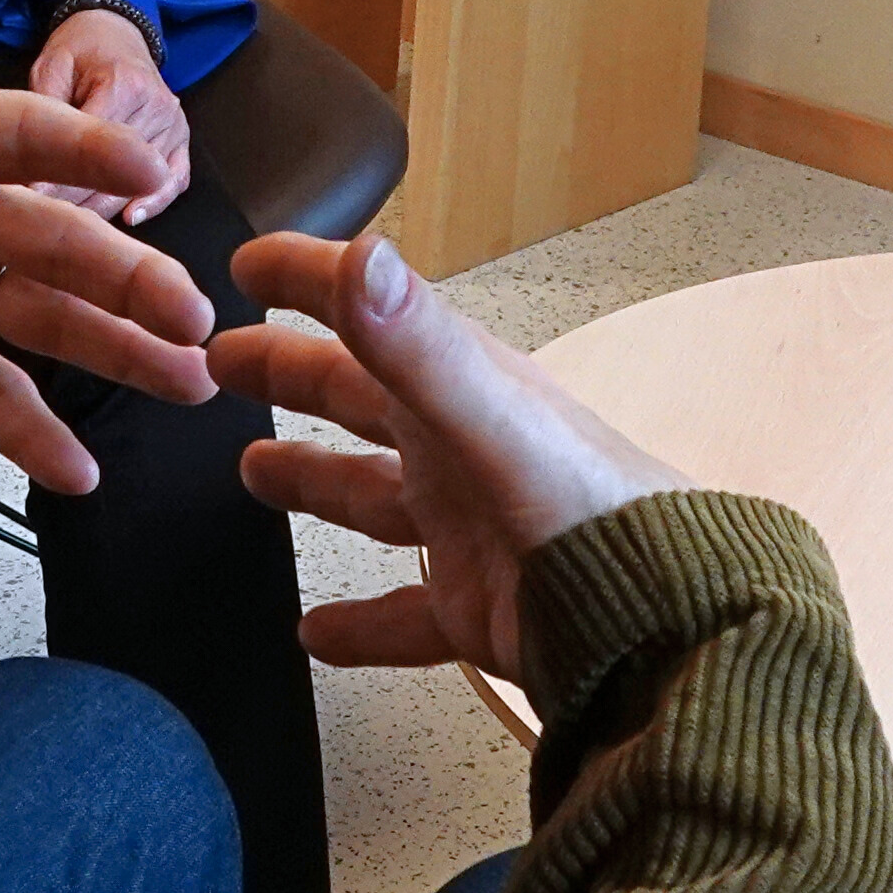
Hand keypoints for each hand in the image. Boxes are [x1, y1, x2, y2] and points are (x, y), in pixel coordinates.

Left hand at [0, 0, 214, 491]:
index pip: (16, 136)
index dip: (77, 150)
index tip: (141, 168)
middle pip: (57, 236)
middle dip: (129, 274)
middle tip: (196, 314)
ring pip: (44, 314)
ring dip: (116, 346)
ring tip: (190, 379)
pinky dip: (28, 432)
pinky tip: (80, 472)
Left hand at [24, 8, 190, 222]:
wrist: (116, 33)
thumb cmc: (80, 51)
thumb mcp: (51, 65)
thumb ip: (46, 109)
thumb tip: (34, 163)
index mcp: (124, 84)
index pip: (92, 144)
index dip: (59, 176)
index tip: (32, 202)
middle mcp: (158, 106)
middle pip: (117, 170)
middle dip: (77, 199)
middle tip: (44, 222)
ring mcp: (175, 125)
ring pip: (141, 181)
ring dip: (105, 207)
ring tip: (73, 228)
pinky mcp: (182, 140)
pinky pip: (175, 180)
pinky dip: (155, 202)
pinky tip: (131, 218)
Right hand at [214, 231, 683, 686]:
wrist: (668, 631)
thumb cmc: (595, 515)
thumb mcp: (492, 419)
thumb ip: (420, 347)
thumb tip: (360, 259)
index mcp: (462, 386)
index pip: (371, 308)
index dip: (308, 277)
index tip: (247, 260)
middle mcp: (460, 448)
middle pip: (357, 396)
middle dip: (290, 372)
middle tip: (223, 358)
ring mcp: (467, 527)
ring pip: (370, 496)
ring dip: (314, 480)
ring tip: (254, 472)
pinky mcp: (475, 606)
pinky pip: (400, 614)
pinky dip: (356, 623)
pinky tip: (314, 633)